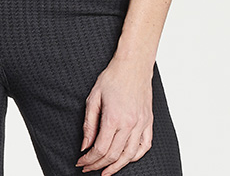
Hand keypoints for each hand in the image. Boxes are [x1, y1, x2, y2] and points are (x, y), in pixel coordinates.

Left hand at [75, 55, 153, 174]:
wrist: (133, 65)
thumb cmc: (112, 77)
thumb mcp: (93, 97)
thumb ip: (89, 123)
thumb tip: (85, 146)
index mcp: (113, 118)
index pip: (100, 149)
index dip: (89, 160)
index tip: (81, 162)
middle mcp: (129, 124)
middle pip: (113, 155)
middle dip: (98, 165)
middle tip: (88, 168)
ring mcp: (141, 124)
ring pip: (129, 155)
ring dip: (116, 167)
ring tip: (105, 171)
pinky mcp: (148, 122)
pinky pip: (145, 146)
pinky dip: (135, 157)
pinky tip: (126, 159)